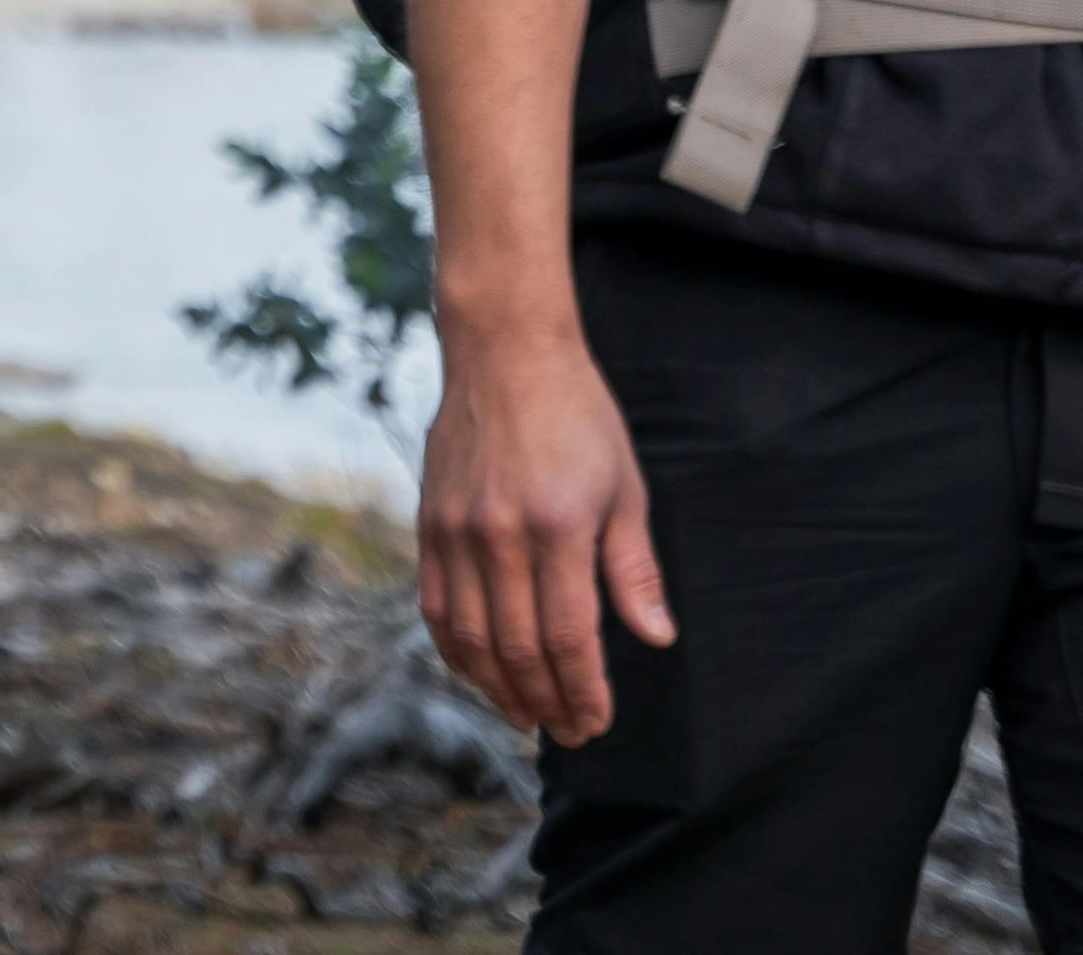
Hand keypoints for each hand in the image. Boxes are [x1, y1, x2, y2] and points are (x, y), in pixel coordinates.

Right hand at [419, 320, 667, 745]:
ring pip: (469, 638)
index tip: (597, 721)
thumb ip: (633, 568)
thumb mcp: (625, 486)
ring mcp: (455, 531)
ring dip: (498, 687)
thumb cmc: (577, 415)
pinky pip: (434, 606)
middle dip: (546, 702)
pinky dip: (454, 650)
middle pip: (518, 649)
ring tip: (526, 714)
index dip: (584, 690)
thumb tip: (654, 637)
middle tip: (568, 731)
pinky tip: (478, 671)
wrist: (505, 351)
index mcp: (557, 527)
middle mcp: (498, 536)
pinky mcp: (428, 523)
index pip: (568, 638)